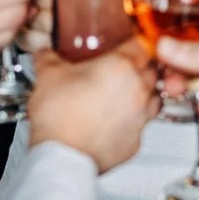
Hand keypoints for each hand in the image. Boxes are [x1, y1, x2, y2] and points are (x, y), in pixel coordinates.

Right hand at [28, 42, 161, 172]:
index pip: (143, 44)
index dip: (134, 42)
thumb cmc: (60, 118)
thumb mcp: (48, 75)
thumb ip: (48, 57)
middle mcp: (139, 92)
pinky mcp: (136, 143)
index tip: (126, 43)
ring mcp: (141, 119)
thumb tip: (45, 53)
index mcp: (122, 68)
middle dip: (138, 67)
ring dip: (140, 94)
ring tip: (118, 94)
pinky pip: (140, 126)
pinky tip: (112, 121)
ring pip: (153, 99)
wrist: (62, 157)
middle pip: (152, 70)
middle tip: (119, 67)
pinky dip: (130, 121)